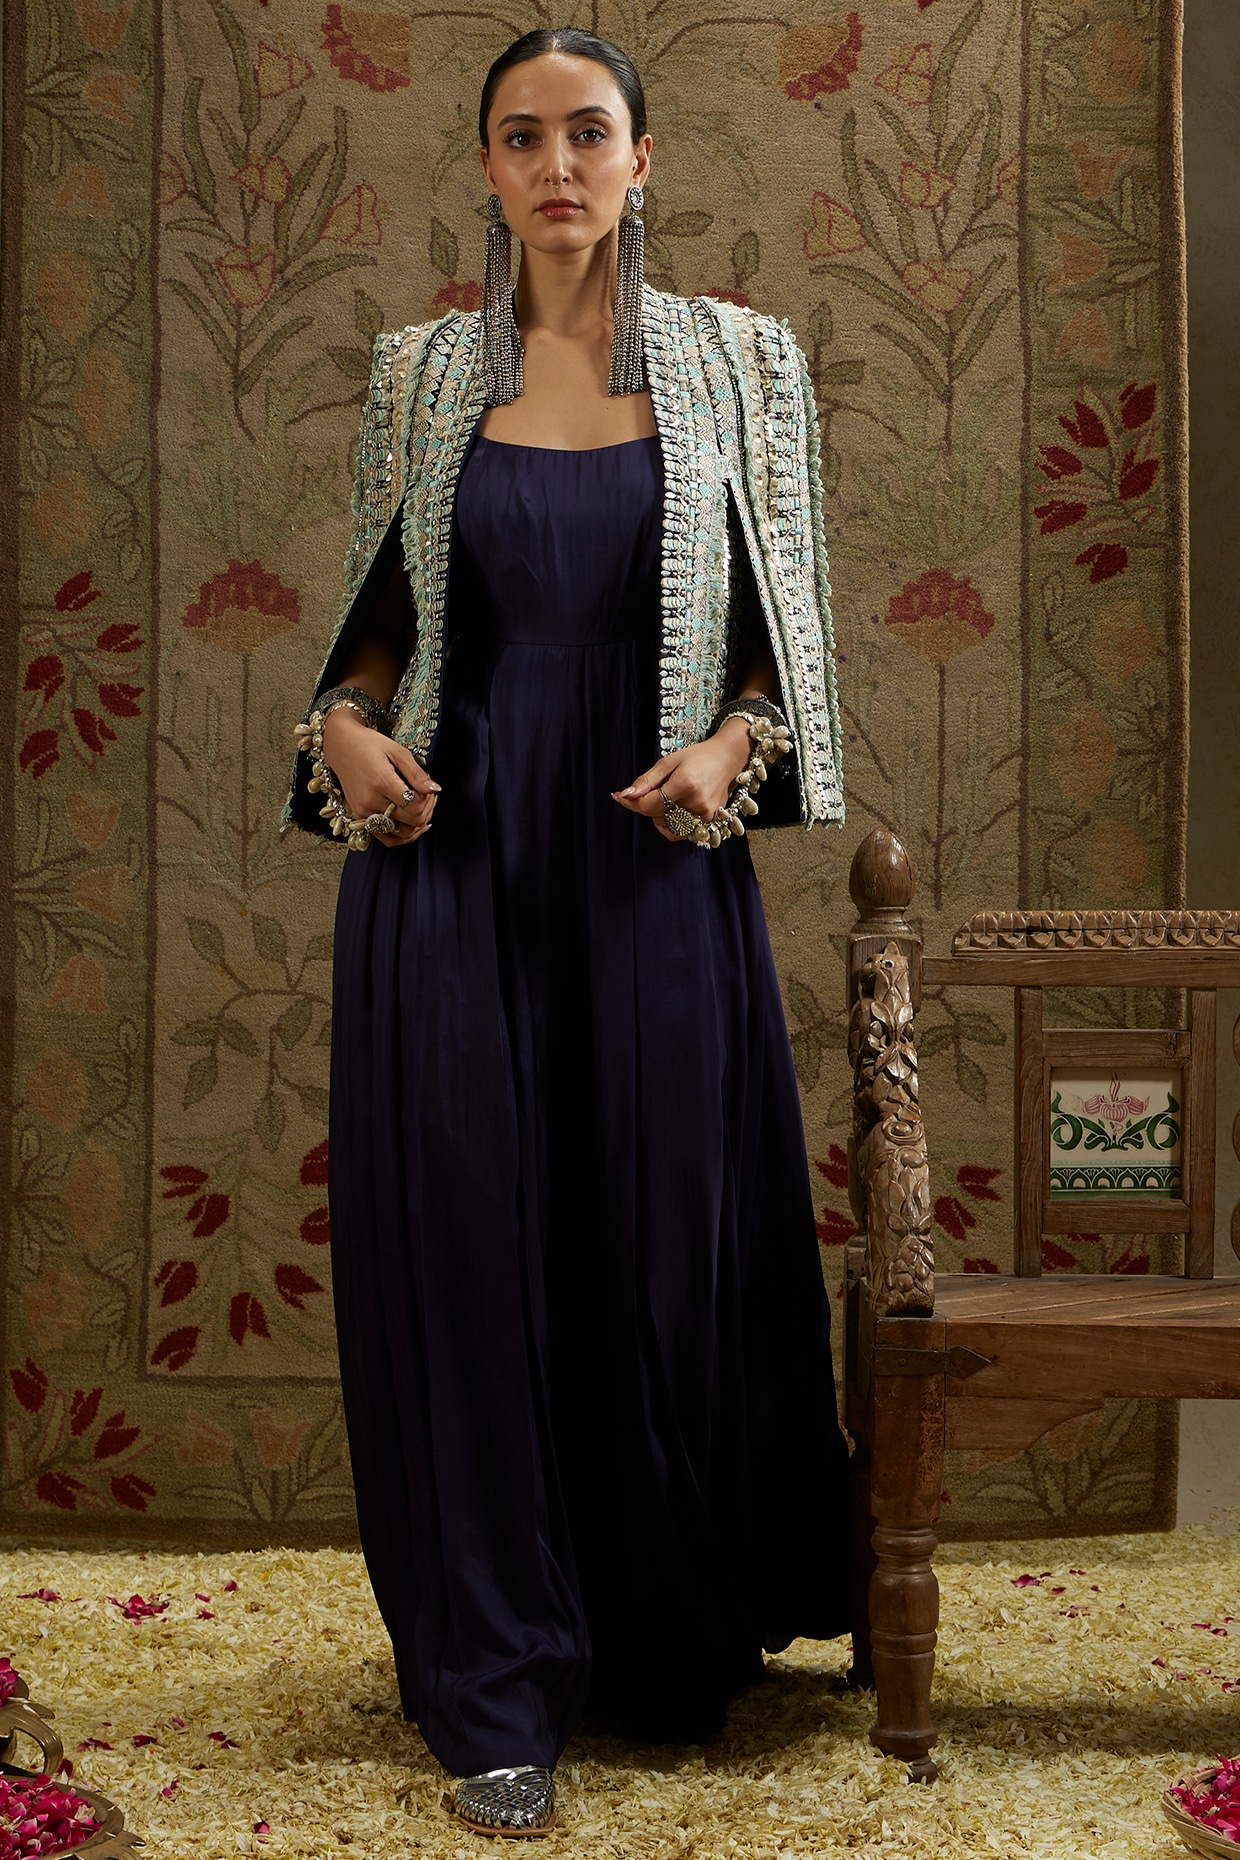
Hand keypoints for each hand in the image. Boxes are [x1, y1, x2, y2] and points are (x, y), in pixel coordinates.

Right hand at [320, 707, 439, 847]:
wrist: (341, 746)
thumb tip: (434, 789)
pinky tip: (411, 825)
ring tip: (419, 808)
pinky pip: (386, 838)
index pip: (415, 806)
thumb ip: (416, 773)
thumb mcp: (397, 751)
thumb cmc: (368, 744)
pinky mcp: (360, 817)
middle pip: (411, 822)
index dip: (427, 799)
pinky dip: (401, 835)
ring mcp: (363, 812)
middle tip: (426, 795)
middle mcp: (370, 801)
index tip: (426, 788)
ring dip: (416, 825)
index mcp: (381, 782)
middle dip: (426, 810)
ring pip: (401, 834)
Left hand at [611, 717, 750, 842]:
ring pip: (667, 826)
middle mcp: (696, 802)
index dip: (632, 802)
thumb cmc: (698, 756)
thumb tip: (627, 795)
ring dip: (659, 814)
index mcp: (685, 784)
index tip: (619, 796)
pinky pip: (681, 832)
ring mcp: (705, 814)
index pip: (651, 804)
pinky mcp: (710, 821)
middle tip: (651, 789)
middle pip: (657, 816)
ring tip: (667, 797)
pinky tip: (672, 812)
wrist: (728, 758)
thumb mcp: (669, 761)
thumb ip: (647, 780)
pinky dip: (672, 825)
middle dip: (647, 805)